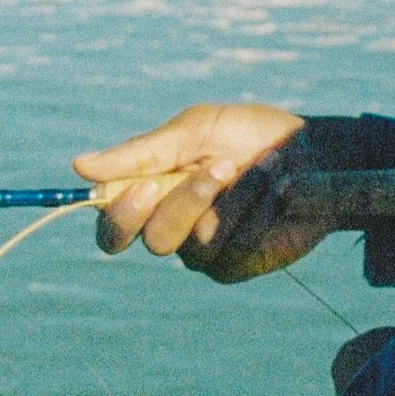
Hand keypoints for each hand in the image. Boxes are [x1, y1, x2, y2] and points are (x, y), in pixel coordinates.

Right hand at [72, 104, 328, 282]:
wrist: (316, 152)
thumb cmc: (252, 135)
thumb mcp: (196, 131)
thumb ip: (140, 154)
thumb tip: (78, 166)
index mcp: (151, 193)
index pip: (112, 227)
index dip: (119, 216)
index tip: (148, 186)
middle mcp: (171, 227)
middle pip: (153, 240)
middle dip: (188, 202)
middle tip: (222, 167)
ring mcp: (204, 251)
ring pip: (198, 244)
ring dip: (236, 198)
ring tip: (267, 166)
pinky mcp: (238, 265)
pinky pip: (234, 250)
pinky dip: (258, 213)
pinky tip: (279, 192)